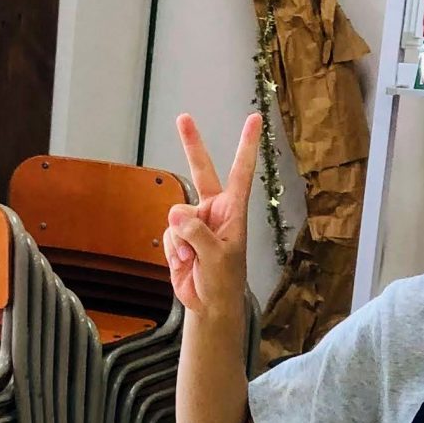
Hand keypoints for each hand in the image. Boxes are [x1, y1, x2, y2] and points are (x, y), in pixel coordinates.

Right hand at [165, 112, 262, 323]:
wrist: (209, 306)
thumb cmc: (224, 282)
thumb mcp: (217, 257)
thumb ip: (197, 233)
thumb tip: (175, 214)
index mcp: (233, 211)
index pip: (241, 172)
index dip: (247, 145)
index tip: (255, 119)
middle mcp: (214, 210)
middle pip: (202, 171)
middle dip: (191, 145)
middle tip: (183, 117)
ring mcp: (195, 223)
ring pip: (176, 214)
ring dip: (180, 239)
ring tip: (192, 258)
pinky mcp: (179, 237)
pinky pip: (168, 233)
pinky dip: (173, 249)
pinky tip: (184, 262)